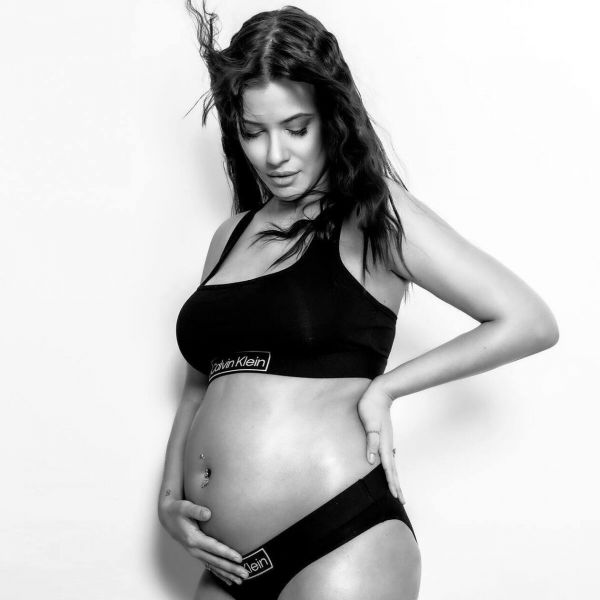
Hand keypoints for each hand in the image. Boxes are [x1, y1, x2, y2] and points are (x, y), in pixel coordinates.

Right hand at [158, 497, 248, 585]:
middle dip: (231, 568)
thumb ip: (196, 510)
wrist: (167, 517)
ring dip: (227, 574)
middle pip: (215, 561)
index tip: (239, 558)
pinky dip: (219, 574)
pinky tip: (229, 580)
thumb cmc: (178, 510)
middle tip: (245, 574)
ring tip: (241, 581)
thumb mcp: (185, 507)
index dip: (227, 553)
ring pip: (213, 567)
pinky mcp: (197, 553)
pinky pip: (210, 566)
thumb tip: (208, 513)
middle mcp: (194, 549)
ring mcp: (195, 553)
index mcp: (193, 539)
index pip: (214, 548)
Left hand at [357, 380, 405, 504]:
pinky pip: (388, 456)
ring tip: (396, 489)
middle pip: (392, 469)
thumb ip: (371, 442)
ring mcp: (386, 441)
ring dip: (394, 477)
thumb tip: (372, 461)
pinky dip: (389, 466)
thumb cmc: (371, 406)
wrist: (379, 392)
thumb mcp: (369, 424)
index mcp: (383, 444)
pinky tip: (388, 468)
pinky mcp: (383, 437)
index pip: (388, 468)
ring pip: (391, 463)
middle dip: (396, 485)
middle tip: (402, 500)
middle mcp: (386, 444)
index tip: (396, 496)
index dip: (391, 483)